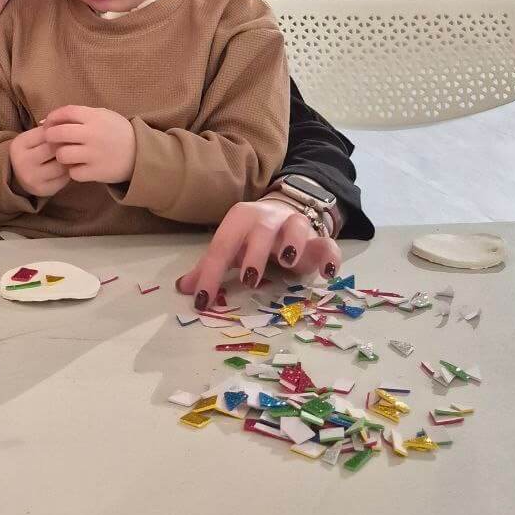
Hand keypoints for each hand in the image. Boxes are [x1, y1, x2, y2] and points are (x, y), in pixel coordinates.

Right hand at [9, 126, 69, 197]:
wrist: (17, 175)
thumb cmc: (32, 151)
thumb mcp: (33, 137)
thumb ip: (49, 129)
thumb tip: (70, 123)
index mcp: (19, 144)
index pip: (47, 133)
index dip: (61, 131)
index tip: (68, 131)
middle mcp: (23, 162)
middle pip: (54, 150)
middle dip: (66, 145)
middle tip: (75, 143)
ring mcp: (32, 178)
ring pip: (61, 166)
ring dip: (70, 160)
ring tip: (74, 155)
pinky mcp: (43, 190)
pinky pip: (64, 179)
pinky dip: (70, 172)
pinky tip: (69, 167)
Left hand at [42, 104, 136, 184]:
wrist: (141, 153)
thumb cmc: (117, 132)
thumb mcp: (103, 115)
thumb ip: (80, 115)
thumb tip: (48, 120)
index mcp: (95, 117)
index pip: (66, 112)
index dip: (53, 117)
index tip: (49, 123)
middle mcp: (93, 134)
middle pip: (58, 133)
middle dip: (50, 136)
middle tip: (53, 141)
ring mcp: (94, 154)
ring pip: (62, 155)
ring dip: (61, 155)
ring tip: (66, 155)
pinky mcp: (97, 172)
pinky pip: (73, 172)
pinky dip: (73, 171)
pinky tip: (78, 167)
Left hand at [175, 197, 341, 307]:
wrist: (286, 212)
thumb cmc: (252, 237)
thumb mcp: (231, 248)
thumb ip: (209, 267)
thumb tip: (184, 289)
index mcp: (241, 219)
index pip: (222, 245)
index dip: (210, 273)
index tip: (202, 302)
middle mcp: (268, 217)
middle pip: (261, 229)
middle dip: (255, 252)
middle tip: (249, 279)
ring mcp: (296, 225)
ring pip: (297, 226)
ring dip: (292, 243)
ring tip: (288, 263)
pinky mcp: (319, 239)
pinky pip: (328, 243)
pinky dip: (330, 256)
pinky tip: (328, 273)